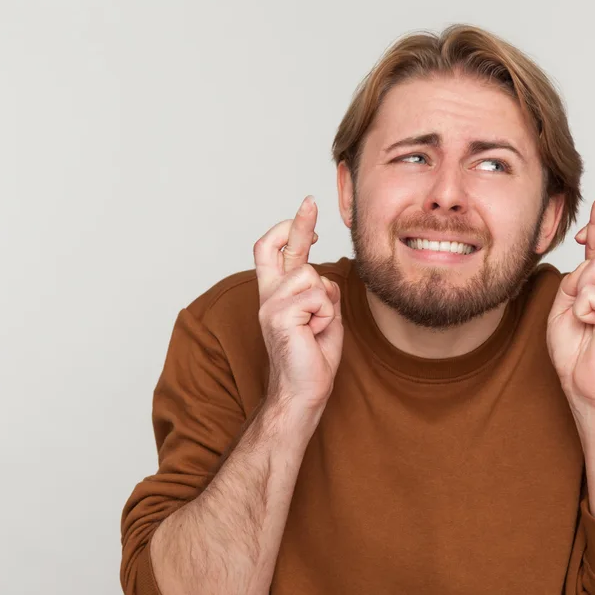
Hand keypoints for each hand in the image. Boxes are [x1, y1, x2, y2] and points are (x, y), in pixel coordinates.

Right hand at [253, 196, 343, 412]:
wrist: (304, 392)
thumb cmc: (313, 358)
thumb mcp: (325, 316)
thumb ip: (323, 292)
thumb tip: (324, 276)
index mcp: (277, 294)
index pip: (273, 251)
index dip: (290, 228)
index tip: (308, 212)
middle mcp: (268, 295)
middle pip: (279, 247)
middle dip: (299, 223)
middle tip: (310, 202)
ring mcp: (270, 304)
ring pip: (311, 276)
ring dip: (325, 302)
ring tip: (316, 327)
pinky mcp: (278, 315)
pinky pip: (316, 297)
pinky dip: (325, 315)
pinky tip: (313, 333)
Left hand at [546, 191, 594, 413]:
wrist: (583, 384)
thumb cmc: (574, 350)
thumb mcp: (563, 307)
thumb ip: (574, 281)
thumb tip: (592, 261)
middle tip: (592, 217)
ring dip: (578, 292)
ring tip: (584, 319)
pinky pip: (592, 294)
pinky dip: (582, 310)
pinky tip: (590, 328)